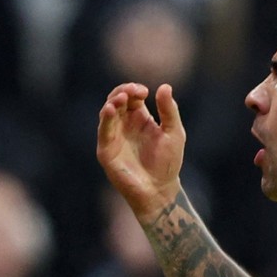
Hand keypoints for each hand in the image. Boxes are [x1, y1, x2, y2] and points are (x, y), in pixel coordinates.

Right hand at [96, 83, 184, 223]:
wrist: (160, 189)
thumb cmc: (168, 163)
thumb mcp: (174, 133)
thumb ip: (169, 110)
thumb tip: (164, 86)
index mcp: (140, 118)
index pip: (131, 96)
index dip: (134, 90)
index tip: (144, 92)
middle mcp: (124, 125)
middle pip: (116, 100)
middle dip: (123, 92)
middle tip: (133, 92)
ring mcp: (114, 137)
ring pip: (107, 112)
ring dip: (113, 102)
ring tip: (122, 98)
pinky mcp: (107, 150)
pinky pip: (103, 131)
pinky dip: (106, 119)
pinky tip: (111, 110)